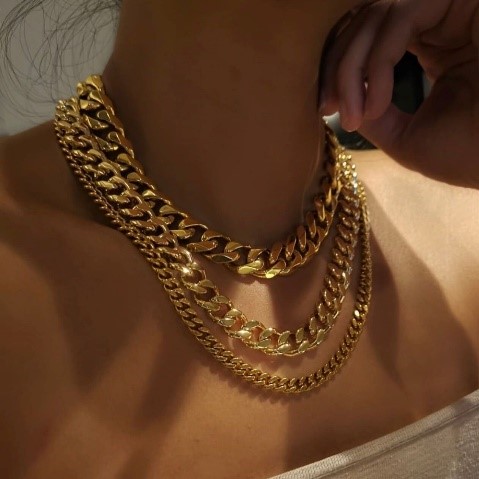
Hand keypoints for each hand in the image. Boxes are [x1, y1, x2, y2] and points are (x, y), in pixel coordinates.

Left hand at [321, 0, 478, 186]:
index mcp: (434, 48)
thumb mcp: (407, 137)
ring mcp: (453, 9)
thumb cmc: (468, 154)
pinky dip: (378, 62)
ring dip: (352, 67)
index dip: (338, 71)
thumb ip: (374, 114)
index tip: (325, 108)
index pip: (371, 41)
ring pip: (379, 14)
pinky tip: (375, 103)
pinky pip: (402, 16)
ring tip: (356, 113)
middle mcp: (442, 23)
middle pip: (368, 21)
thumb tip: (343, 98)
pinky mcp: (463, 1)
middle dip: (338, 66)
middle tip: (328, 106)